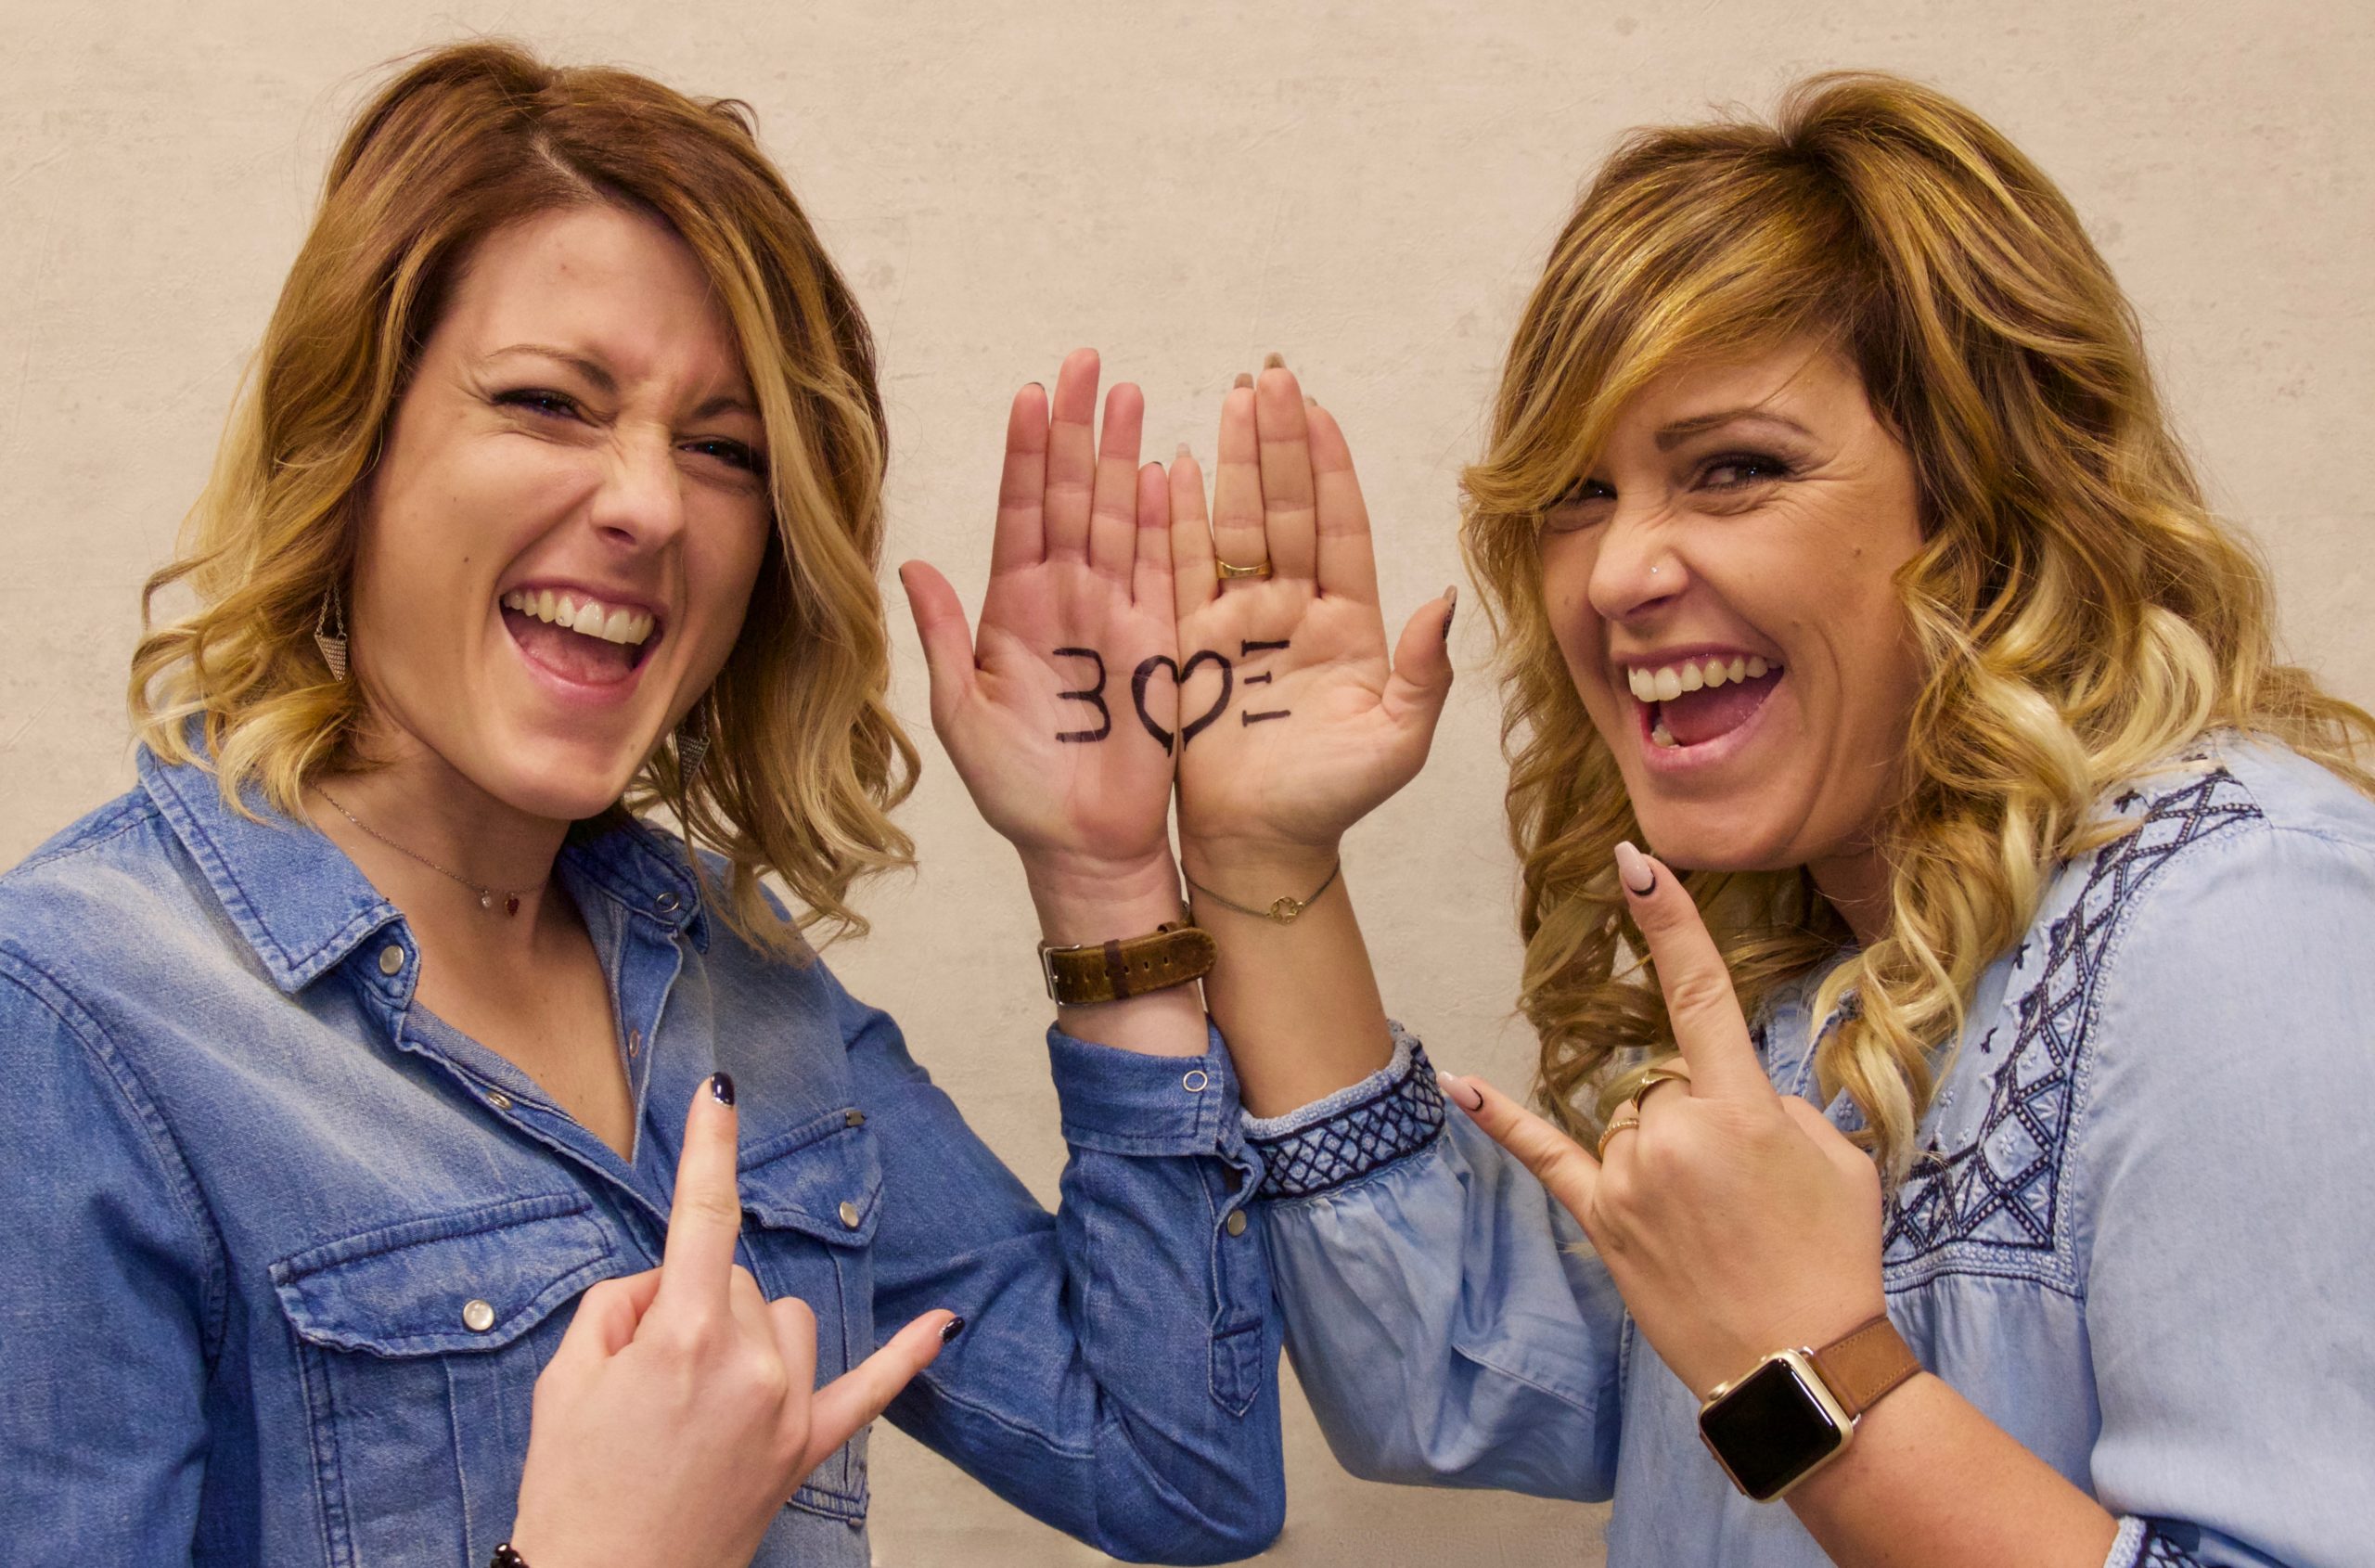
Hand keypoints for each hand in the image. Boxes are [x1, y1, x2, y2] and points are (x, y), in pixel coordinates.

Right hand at [508, 1078, 954, 1566]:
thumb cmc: (574, 1496)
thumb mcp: (567, 1380)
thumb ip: (619, 1307)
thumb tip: (663, 1286)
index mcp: (683, 1338)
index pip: (702, 1218)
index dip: (710, 1149)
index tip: (720, 1093)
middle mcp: (750, 1365)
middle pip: (732, 1276)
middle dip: (685, 1302)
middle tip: (636, 1377)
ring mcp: (787, 1409)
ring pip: (782, 1316)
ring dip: (745, 1330)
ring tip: (690, 1398)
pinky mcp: (806, 1450)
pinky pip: (871, 1389)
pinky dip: (907, 1354)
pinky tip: (943, 1322)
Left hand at [902, 349, 1179, 887]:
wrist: (1081, 844)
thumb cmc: (1017, 789)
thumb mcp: (961, 713)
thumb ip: (942, 637)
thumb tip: (912, 565)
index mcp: (1012, 607)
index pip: (1021, 511)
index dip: (1027, 452)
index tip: (1033, 393)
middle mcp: (1065, 598)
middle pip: (1073, 495)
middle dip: (1079, 427)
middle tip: (1087, 360)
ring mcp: (1116, 614)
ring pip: (1119, 517)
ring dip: (1123, 455)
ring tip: (1129, 392)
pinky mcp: (1159, 641)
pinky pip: (1166, 568)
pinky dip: (1166, 519)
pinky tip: (1166, 469)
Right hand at [1169, 364, 1454, 871]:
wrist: (1262, 846)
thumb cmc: (1334, 801)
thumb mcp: (1398, 741)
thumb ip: (1425, 673)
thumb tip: (1441, 602)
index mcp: (1349, 622)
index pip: (1339, 527)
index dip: (1330, 468)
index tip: (1320, 410)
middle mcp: (1294, 609)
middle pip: (1285, 508)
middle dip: (1279, 440)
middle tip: (1270, 374)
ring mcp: (1239, 622)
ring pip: (1237, 523)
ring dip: (1236, 460)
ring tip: (1233, 396)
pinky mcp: (1190, 643)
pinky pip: (1182, 569)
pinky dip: (1179, 519)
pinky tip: (1179, 465)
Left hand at [1435, 843, 1884, 1401]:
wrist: (1802, 1365)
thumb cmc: (1833, 1259)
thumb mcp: (1839, 1162)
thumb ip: (1779, 1107)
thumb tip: (1733, 1097)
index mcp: (1742, 1109)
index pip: (1701, 995)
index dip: (1671, 925)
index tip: (1638, 865)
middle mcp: (1675, 1133)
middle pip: (1666, 1080)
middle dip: (1703, 1119)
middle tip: (1747, 1194)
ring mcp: (1631, 1177)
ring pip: (1630, 1120)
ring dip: (1664, 1152)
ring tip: (1714, 1222)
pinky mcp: (1602, 1219)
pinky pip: (1546, 1156)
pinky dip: (1502, 1120)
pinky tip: (1460, 1082)